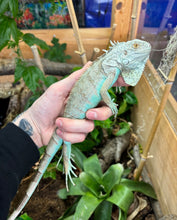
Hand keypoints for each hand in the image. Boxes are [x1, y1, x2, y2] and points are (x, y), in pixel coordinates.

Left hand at [13, 62, 127, 147]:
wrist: (35, 125)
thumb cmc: (45, 105)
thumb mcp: (59, 89)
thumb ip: (75, 79)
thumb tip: (89, 65)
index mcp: (84, 97)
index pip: (104, 92)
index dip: (115, 86)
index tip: (124, 82)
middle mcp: (87, 110)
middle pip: (106, 112)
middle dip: (99, 114)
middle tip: (87, 113)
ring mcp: (83, 123)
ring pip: (90, 127)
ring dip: (71, 125)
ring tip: (58, 122)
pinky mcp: (77, 135)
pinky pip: (80, 137)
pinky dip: (67, 134)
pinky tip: (58, 131)